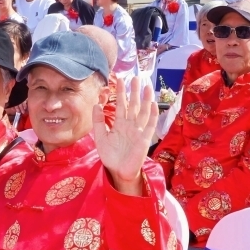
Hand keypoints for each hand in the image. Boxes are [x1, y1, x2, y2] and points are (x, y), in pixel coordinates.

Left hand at [94, 77, 156, 196]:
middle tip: (135, 77)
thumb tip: (96, 104)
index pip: (121, 105)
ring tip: (146, 86)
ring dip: (145, 99)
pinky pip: (150, 125)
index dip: (121, 93)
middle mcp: (130, 125)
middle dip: (134, 92)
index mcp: (120, 124)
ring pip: (143, 112)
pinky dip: (152, 115)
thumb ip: (98, 122)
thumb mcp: (100, 137)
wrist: (118, 172)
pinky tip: (153, 104)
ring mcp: (138, 131)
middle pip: (134, 105)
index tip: (121, 80)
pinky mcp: (144, 139)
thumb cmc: (110, 156)